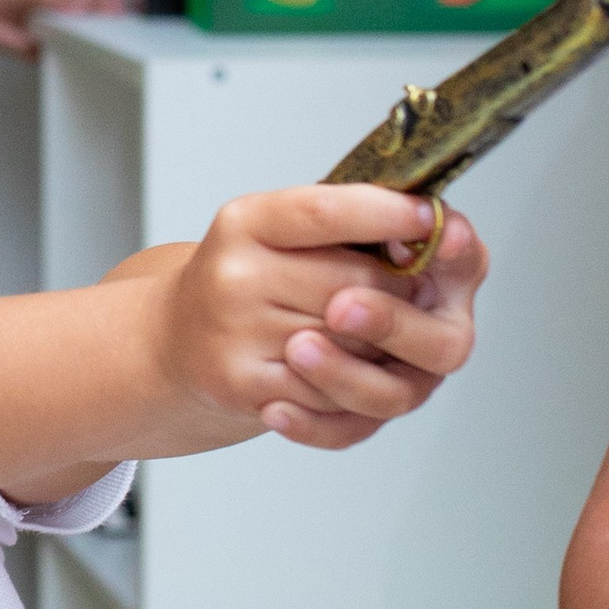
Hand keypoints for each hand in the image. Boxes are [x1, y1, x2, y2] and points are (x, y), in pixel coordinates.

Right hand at [160, 186, 482, 451]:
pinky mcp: (243, 388)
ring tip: (367, 340)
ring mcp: (236, 335)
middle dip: (396, 296)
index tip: (428, 217)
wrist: (172, 344)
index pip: (325, 210)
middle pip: (357, 286)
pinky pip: (333, 399)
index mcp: (247, 222)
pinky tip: (343, 376)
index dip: (385, 213)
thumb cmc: (246, 282)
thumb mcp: (278, 231)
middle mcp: (235, 275)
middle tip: (400, 296)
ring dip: (379, 350)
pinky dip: (352, 393)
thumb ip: (350, 221)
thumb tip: (437, 231)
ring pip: (356, 348)